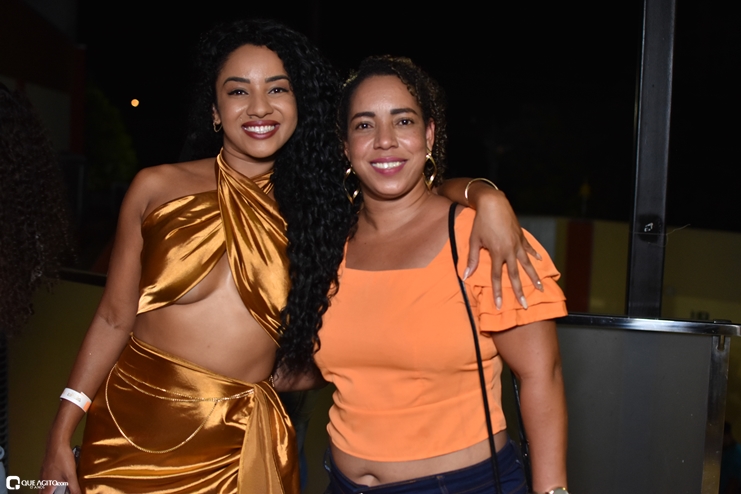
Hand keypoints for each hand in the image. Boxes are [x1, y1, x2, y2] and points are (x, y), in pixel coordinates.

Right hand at [40, 441, 80, 493]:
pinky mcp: (46, 466)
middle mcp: (43, 479)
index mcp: (47, 485)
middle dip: (47, 493)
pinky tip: (58, 476)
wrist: (57, 443)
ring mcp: (43, 472)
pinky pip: (46, 476)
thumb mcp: (71, 475)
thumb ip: (74, 488)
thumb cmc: (62, 459)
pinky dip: (50, 480)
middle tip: (55, 492)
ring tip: (56, 488)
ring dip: (48, 488)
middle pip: (42, 491)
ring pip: (43, 484)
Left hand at [466, 188, 542, 308]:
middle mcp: (510, 250)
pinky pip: (529, 248)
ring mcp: (517, 243)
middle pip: (515, 275)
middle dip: (520, 291)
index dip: (498, 292)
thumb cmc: (481, 222)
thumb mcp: (474, 240)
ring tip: (540, 287)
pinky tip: (540, 261)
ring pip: (527, 263)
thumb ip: (472, 259)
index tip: (499, 305)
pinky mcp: (521, 236)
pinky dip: (534, 254)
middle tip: (525, 305)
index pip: (497, 277)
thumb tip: (466, 275)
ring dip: (533, 276)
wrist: (493, 203)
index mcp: (497, 253)